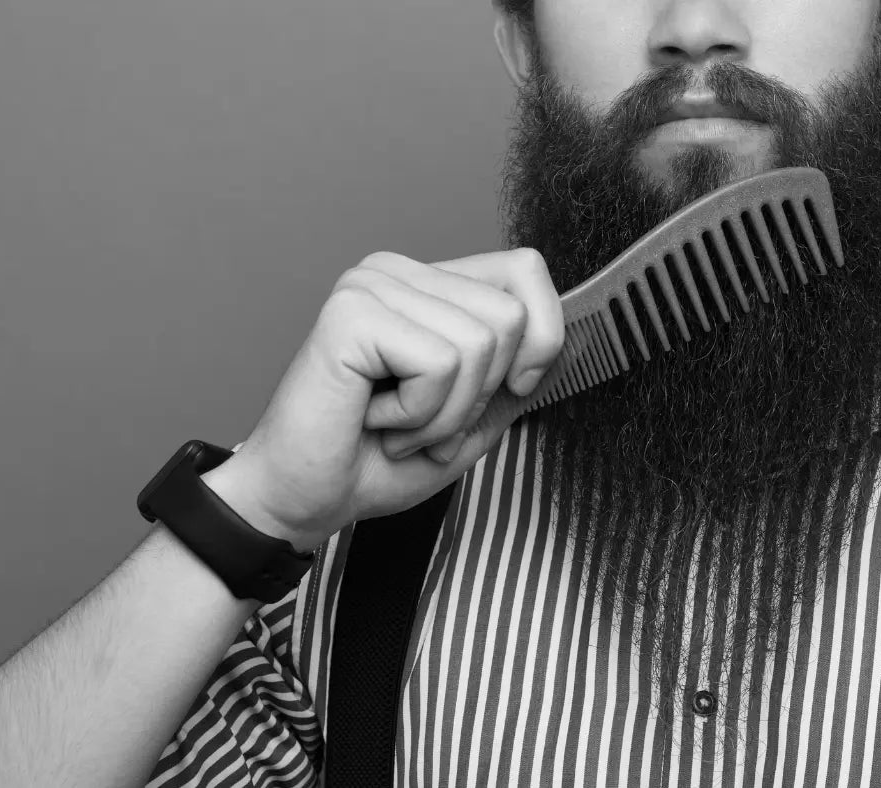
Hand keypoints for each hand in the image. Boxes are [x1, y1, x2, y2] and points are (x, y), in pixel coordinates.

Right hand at [201, 249, 562, 550]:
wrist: (305, 502)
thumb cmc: (378, 461)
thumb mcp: (479, 416)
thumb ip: (522, 372)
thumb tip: (575, 337)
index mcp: (431, 285)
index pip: (526, 269)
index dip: (541, 337)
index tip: (512, 388)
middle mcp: (400, 271)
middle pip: (511, 315)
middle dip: (483, 393)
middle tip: (425, 419)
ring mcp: (371, 285)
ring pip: (480, 345)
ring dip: (447, 413)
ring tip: (397, 423)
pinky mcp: (351, 313)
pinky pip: (439, 364)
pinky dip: (420, 415)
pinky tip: (373, 419)